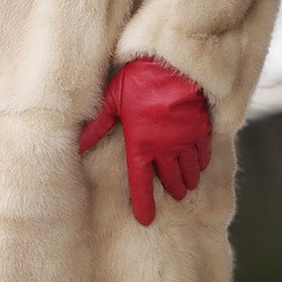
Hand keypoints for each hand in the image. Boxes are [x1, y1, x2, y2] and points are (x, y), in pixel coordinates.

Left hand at [78, 56, 211, 225]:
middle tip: (174, 197)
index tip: (146, 220)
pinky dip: (201, 162)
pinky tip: (200, 164)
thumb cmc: (138, 78)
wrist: (174, 62)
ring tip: (187, 186)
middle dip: (172, 190)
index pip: (141, 184)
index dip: (144, 204)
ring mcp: (186, 141)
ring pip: (190, 170)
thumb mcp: (112, 100)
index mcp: (141, 145)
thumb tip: (77, 144)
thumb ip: (97, 125)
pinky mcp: (202, 129)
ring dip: (188, 180)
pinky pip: (204, 153)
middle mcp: (166, 149)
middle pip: (171, 180)